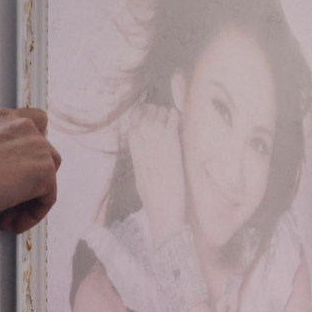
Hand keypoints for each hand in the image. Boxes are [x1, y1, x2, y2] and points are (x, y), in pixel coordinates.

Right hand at [0, 107, 60, 233]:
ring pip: (47, 177)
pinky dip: (33, 213)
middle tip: (10, 201)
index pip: (36, 122)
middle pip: (45, 155)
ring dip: (29, 200)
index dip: (33, 148)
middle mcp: (25, 127)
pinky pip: (48, 198)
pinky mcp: (45, 170)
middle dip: (30, 180)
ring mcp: (38, 147)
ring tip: (8, 216)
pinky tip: (15, 221)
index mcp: (6, 118)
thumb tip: (10, 174)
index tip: (24, 168)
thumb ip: (1, 153)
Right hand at [123, 104, 187, 244]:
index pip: (134, 115)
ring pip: (161, 109)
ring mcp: (156, 134)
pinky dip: (176, 116)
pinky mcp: (172, 138)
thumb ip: (140, 154)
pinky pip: (174, 114)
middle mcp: (142, 135)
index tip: (150, 120)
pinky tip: (178, 126)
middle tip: (163, 124)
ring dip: (167, 114)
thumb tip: (143, 146)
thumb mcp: (138, 171)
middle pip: (148, 108)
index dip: (143, 114)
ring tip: (171, 126)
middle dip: (156, 112)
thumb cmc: (150, 193)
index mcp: (132, 143)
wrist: (162, 202)